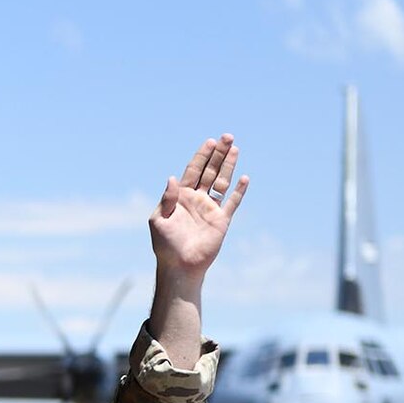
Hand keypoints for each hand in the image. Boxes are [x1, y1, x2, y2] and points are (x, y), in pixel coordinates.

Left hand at [150, 135, 248, 279]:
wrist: (180, 266)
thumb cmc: (165, 245)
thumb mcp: (159, 220)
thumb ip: (167, 199)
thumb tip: (172, 178)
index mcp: (181, 197)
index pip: (193, 171)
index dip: (201, 156)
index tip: (209, 142)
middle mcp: (197, 199)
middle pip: (210, 171)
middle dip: (218, 154)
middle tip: (227, 137)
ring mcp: (210, 208)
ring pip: (222, 181)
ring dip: (228, 165)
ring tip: (235, 148)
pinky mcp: (222, 220)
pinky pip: (232, 202)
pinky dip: (238, 191)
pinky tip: (244, 178)